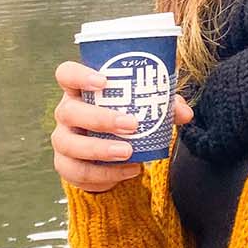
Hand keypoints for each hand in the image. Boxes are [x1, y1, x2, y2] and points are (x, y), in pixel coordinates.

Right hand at [52, 59, 194, 192]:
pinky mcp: (65, 165)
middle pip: (68, 111)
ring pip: (69, 144)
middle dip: (100, 118)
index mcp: (80, 89)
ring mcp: (63, 139)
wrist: (113, 155)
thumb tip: (185, 112)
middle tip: (131, 125)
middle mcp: (66, 112)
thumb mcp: (144, 107)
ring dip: (100, 149)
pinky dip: (106, 173)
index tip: (103, 81)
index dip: (79, 74)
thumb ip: (164, 105)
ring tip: (129, 152)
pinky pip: (78, 172)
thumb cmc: (126, 117)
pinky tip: (130, 170)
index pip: (66, 73)